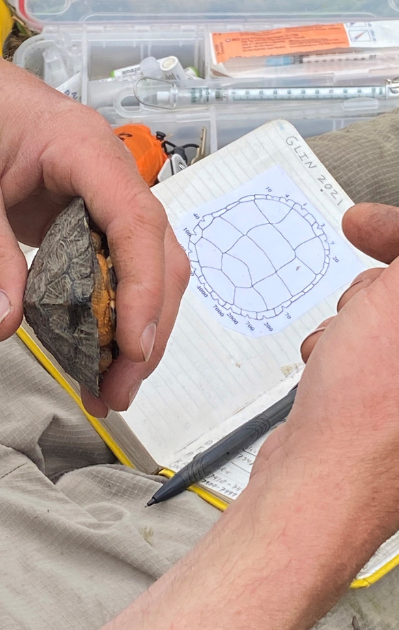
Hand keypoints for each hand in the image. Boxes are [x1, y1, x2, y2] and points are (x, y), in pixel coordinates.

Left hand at [0, 39, 188, 414]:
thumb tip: (2, 325)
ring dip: (125, 325)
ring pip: (130, 264)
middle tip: (116, 389)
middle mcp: (98, 170)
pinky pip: (94, 265)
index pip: (137, 223)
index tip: (131, 348)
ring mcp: (83, 193)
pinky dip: (95, 310)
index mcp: (83, 147)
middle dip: (144, 324)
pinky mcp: (61, 214)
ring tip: (104, 383)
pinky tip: (83, 347)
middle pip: (151, 253)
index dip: (142, 291)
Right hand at [109, 202, 398, 629]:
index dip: (394, 236)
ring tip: (337, 344)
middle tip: (357, 301)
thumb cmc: (367, 411)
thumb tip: (394, 235)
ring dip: (354, 320)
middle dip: (377, 289)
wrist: (318, 485)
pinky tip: (327, 367)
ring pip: (387, 324)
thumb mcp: (395, 300)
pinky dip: (342, 351)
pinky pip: (369, 356)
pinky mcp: (391, 414)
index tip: (363, 223)